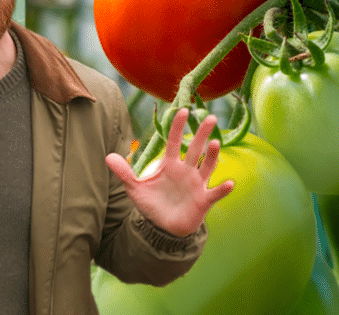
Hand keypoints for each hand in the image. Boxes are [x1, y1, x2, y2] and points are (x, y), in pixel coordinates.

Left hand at [106, 108, 233, 236]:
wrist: (163, 227)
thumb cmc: (153, 204)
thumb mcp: (135, 188)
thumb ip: (124, 172)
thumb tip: (108, 156)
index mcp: (170, 165)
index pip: (174, 141)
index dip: (177, 126)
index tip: (182, 110)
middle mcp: (186, 171)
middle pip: (195, 148)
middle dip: (202, 133)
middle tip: (209, 117)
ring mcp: (196, 185)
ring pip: (206, 167)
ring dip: (212, 156)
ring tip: (216, 142)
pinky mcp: (203, 200)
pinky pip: (215, 193)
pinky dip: (222, 189)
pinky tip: (230, 183)